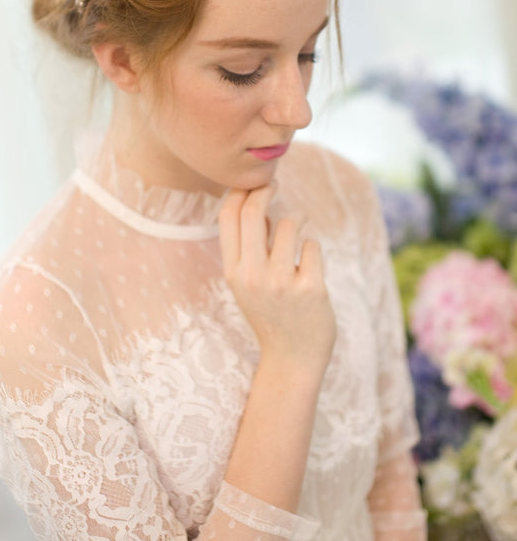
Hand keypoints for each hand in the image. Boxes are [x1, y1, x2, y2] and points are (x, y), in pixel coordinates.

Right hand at [219, 184, 335, 370]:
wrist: (293, 358)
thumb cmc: (271, 312)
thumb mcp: (247, 282)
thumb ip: (249, 246)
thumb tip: (255, 200)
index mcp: (232, 272)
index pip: (228, 216)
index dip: (240, 191)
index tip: (254, 183)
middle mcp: (252, 276)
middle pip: (253, 211)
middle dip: (266, 189)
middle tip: (275, 184)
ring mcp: (281, 283)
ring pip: (289, 224)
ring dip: (297, 220)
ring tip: (299, 234)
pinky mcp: (310, 288)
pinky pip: (313, 246)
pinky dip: (313, 249)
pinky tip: (309, 266)